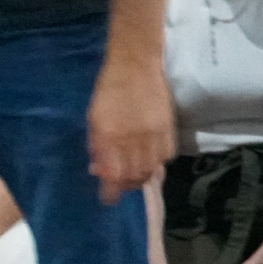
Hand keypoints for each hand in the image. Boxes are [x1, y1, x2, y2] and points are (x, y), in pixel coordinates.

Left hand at [86, 54, 172, 203]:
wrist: (135, 64)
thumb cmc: (107, 90)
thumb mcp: (93, 119)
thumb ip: (97, 146)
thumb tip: (98, 169)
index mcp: (110, 137)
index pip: (113, 176)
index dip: (110, 193)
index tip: (108, 199)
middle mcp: (133, 139)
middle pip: (134, 177)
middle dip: (126, 186)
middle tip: (120, 184)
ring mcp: (153, 134)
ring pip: (152, 169)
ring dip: (142, 176)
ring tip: (134, 173)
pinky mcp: (169, 128)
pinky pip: (166, 156)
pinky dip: (157, 162)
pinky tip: (150, 158)